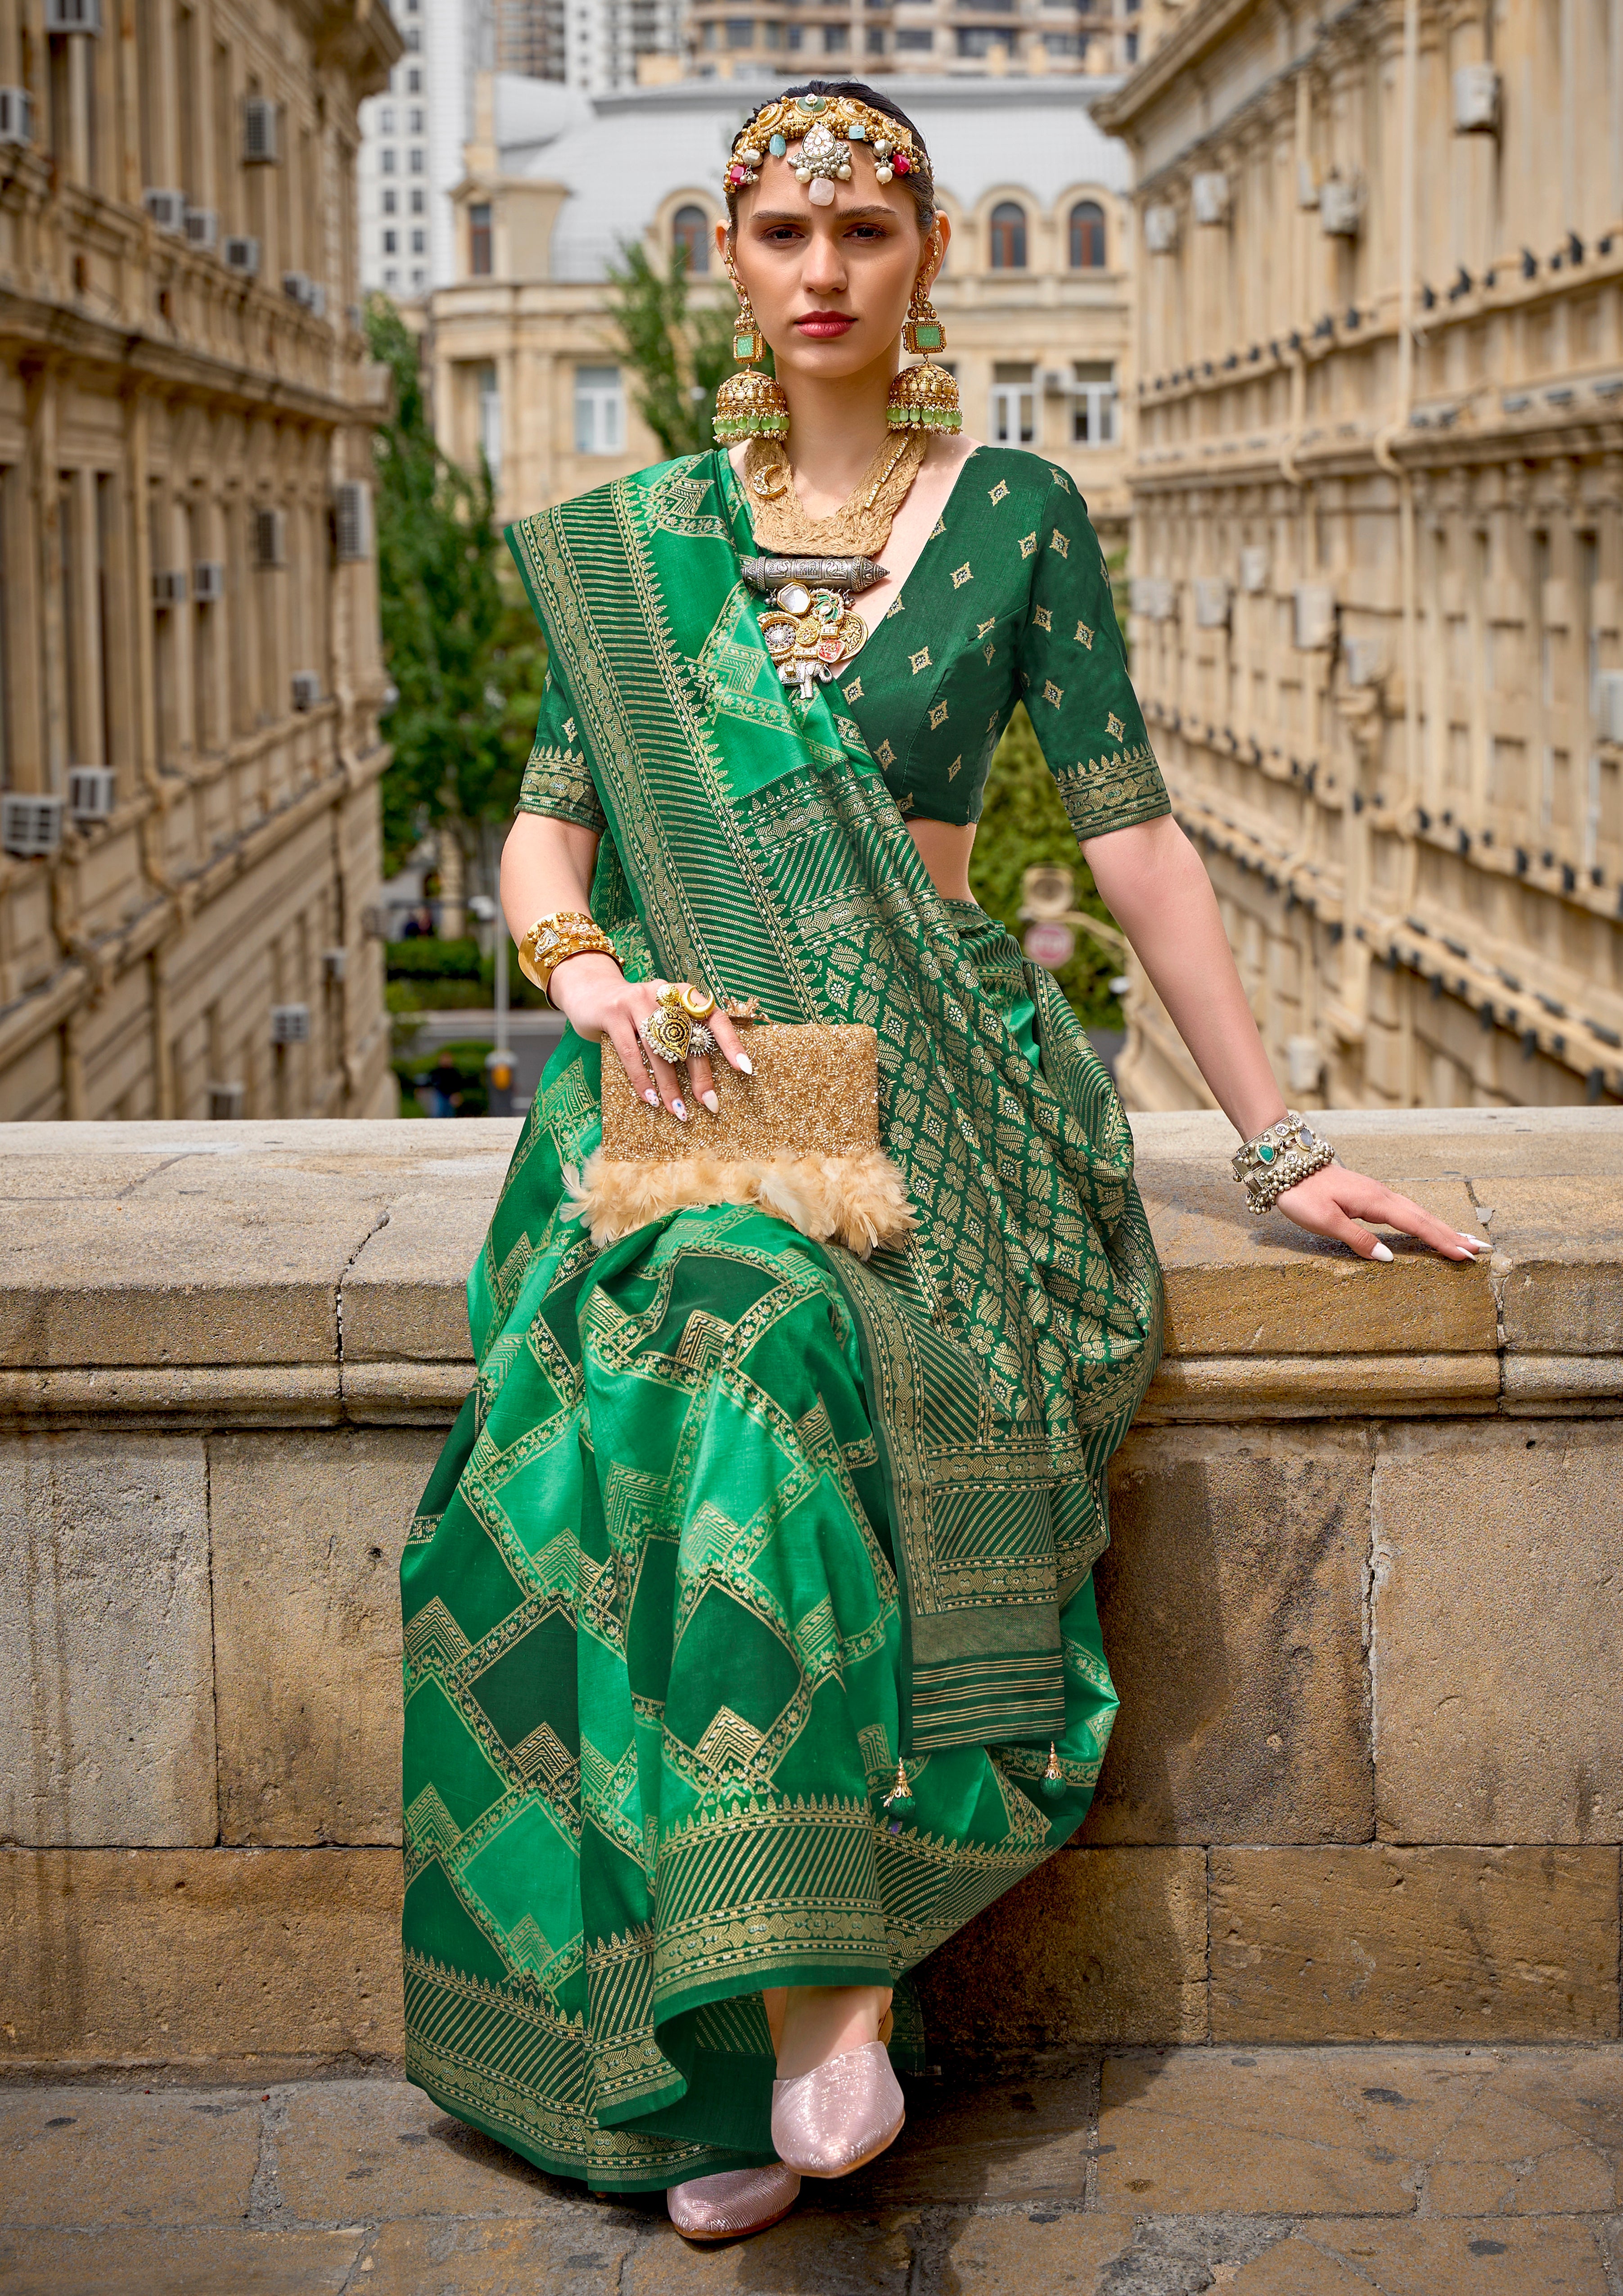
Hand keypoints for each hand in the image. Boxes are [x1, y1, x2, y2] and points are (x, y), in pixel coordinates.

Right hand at [546, 953, 752, 1122]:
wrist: (589, 989)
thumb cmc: (633, 1013)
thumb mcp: (660, 1017)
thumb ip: (680, 1037)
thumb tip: (703, 1084)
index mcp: (682, 994)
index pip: (713, 1016)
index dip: (730, 1042)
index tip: (744, 1068)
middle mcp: (664, 994)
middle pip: (688, 1040)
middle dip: (700, 1076)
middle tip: (710, 1104)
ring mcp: (637, 1000)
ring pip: (660, 1050)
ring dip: (670, 1085)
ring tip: (678, 1111)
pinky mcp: (613, 1013)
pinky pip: (631, 1052)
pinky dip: (641, 1079)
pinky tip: (649, 1099)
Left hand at [1274, 1161, 1487, 1263]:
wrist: (1287, 1166)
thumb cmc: (1302, 1194)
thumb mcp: (1324, 1221)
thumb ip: (1356, 1239)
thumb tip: (1387, 1258)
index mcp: (1376, 1202)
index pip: (1417, 1225)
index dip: (1442, 1241)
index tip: (1466, 1255)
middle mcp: (1383, 1195)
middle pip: (1425, 1218)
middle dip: (1453, 1234)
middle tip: (1481, 1249)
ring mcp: (1378, 1194)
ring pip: (1418, 1213)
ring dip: (1442, 1228)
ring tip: (1465, 1241)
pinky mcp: (1371, 1196)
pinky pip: (1406, 1211)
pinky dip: (1424, 1221)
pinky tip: (1430, 1228)